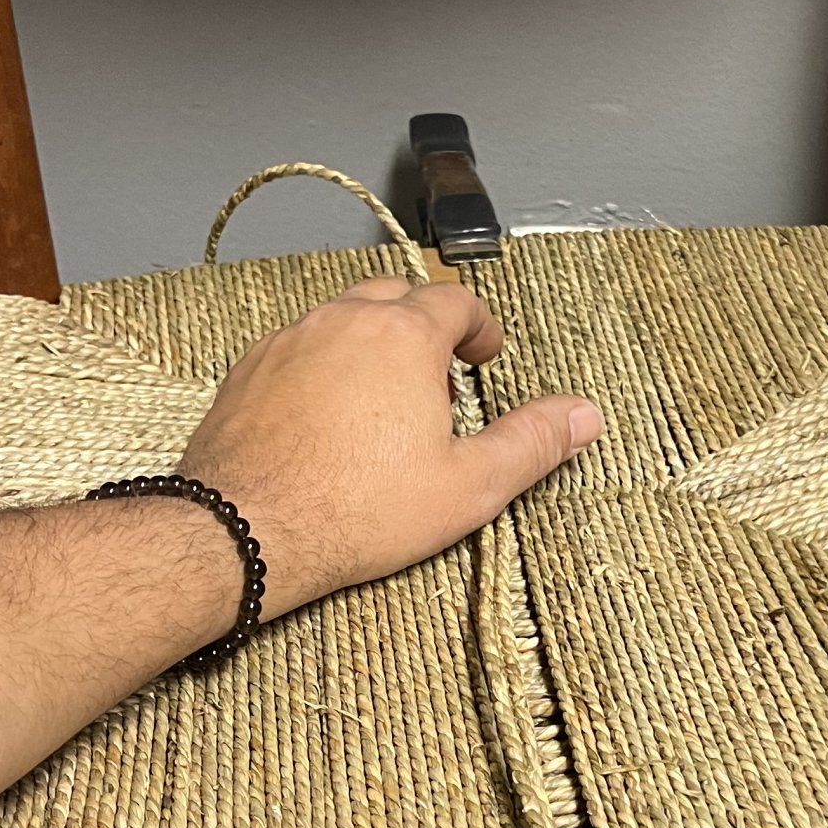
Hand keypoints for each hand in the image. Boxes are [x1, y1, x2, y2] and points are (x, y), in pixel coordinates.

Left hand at [180, 278, 601, 617]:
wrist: (243, 529)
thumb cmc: (356, 510)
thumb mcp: (467, 486)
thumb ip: (531, 442)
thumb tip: (583, 414)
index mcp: (403, 335)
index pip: (453, 301)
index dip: (478, 326)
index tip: (484, 354)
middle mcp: (343, 320)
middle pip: (395, 298)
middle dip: (423, 325)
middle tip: (440, 373)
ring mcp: (289, 341)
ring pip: (341, 318)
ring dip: (371, 342)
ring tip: (385, 398)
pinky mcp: (248, 371)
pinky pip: (297, 347)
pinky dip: (322, 365)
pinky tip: (328, 416)